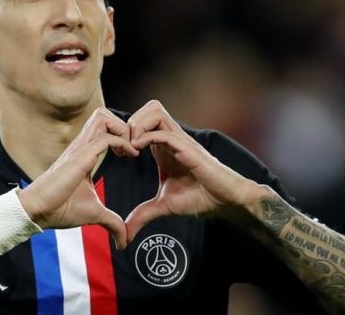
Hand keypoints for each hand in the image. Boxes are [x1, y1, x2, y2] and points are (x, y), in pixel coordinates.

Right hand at [18, 108, 138, 249]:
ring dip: (123, 129)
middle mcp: (82, 146)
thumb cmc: (61, 209)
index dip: (122, 136)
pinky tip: (130, 156)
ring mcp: (80, 148)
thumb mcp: (94, 213)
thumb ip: (111, 222)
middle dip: (124, 126)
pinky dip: (123, 142)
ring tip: (132, 149)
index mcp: (85, 154)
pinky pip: (106, 137)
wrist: (39, 212)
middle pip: (103, 115)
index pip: (104, 128)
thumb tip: (124, 241)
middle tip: (134, 147)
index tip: (132, 155)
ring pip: (103, 117)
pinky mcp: (80, 156)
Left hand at [125, 100, 260, 243]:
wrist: (226, 202)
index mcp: (164, 147)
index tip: (118, 153)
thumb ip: (142, 215)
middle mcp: (172, 138)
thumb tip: (125, 236)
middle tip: (124, 146)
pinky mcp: (188, 148)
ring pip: (155, 111)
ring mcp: (181, 141)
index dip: (126, 132)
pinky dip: (146, 137)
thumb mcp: (164, 206)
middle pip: (148, 108)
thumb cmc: (201, 199)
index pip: (142, 121)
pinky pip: (164, 132)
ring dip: (137, 125)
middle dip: (130, 122)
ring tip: (131, 147)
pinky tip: (138, 152)